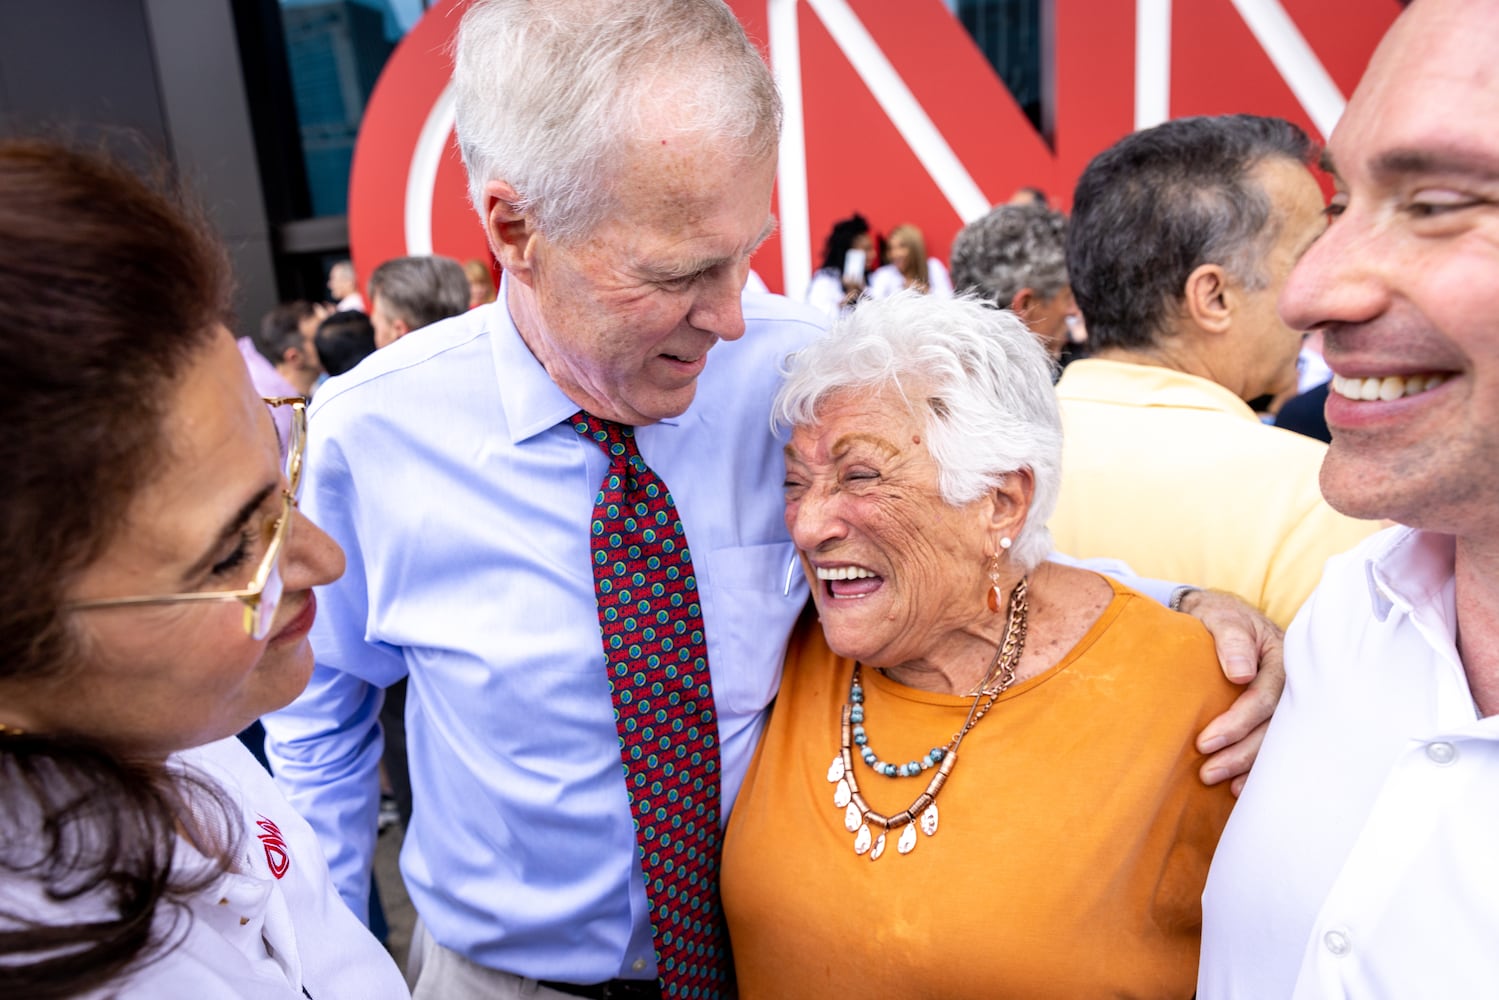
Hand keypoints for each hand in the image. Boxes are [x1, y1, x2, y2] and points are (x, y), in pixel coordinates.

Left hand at [1179, 589, 1285, 795]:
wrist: (1218, 616)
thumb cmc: (1219, 616)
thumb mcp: (1222, 616)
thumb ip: (1230, 639)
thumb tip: (1240, 673)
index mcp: (1282, 660)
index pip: (1265, 697)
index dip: (1238, 722)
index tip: (1205, 741)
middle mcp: (1290, 685)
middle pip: (1272, 726)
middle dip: (1241, 753)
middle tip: (1208, 771)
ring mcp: (1284, 701)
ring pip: (1273, 741)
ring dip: (1247, 766)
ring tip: (1220, 784)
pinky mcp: (1272, 715)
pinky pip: (1270, 744)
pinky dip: (1256, 768)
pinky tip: (1238, 787)